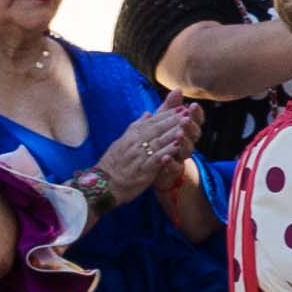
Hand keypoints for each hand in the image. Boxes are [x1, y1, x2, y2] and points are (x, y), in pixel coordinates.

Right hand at [85, 101, 199, 206]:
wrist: (103, 184)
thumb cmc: (114, 163)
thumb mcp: (123, 141)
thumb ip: (136, 127)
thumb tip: (147, 114)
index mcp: (132, 135)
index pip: (152, 121)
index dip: (167, 114)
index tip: (181, 107)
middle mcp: (134, 143)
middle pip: (157, 129)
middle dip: (173, 120)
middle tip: (188, 112)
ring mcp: (138, 156)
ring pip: (157, 142)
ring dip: (172, 133)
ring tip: (185, 126)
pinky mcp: (141, 170)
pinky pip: (155, 159)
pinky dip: (166, 152)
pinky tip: (177, 147)